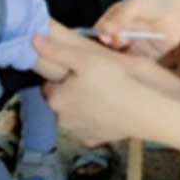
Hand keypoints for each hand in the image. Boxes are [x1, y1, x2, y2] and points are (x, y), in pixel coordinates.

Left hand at [35, 35, 151, 146]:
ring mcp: (80, 132)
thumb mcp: (84, 58)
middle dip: (71, 91)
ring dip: (83, 105)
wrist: (145, 109)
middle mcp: (63, 120)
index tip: (77, 69)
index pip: (49, 86)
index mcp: (56, 100)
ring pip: (75, 113)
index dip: (62, 76)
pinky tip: (108, 106)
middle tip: (92, 78)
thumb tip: (33, 40)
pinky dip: (96, 118)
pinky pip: (90, 125)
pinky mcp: (96, 140)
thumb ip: (57, 51)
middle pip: (61, 101)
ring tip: (103, 90)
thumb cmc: (114, 80)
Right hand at [93, 0, 179, 57]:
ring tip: (126, 55)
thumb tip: (102, 32)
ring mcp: (133, 44)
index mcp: (115, 17)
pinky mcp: (145, 55)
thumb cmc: (158, 1)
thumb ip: (119, 18)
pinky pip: (134, 64)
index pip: (99, 29)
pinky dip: (131, 66)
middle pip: (107, 46)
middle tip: (120, 43)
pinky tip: (132, 65)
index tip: (105, 39)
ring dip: (118, 59)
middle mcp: (121, 32)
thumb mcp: (135, 5)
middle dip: (108, 48)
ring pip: (119, 56)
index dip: (99, 36)